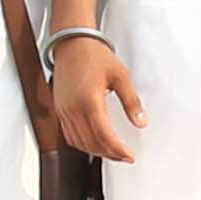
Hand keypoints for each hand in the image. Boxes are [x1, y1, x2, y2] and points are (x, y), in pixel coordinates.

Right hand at [51, 28, 144, 162]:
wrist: (72, 43)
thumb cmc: (94, 55)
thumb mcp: (121, 75)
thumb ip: (132, 101)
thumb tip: (141, 121)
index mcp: (88, 100)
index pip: (103, 135)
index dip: (117, 150)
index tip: (129, 155)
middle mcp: (72, 108)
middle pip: (91, 143)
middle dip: (110, 154)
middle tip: (124, 156)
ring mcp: (64, 110)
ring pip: (79, 142)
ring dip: (96, 151)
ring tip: (112, 152)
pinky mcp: (60, 109)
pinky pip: (69, 135)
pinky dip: (83, 144)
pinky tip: (94, 143)